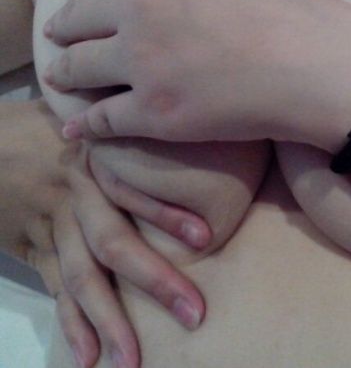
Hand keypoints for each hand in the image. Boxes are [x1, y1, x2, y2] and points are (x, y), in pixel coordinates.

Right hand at [0, 100, 210, 367]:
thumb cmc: (51, 127)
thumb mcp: (88, 119)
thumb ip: (126, 134)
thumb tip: (178, 130)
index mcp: (94, 161)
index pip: (130, 188)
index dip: (164, 212)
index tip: (205, 237)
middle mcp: (74, 195)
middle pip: (113, 241)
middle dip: (154, 279)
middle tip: (194, 313)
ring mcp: (51, 225)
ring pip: (81, 275)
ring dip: (108, 318)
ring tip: (132, 358)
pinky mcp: (32, 247)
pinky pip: (55, 287)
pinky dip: (71, 321)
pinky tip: (89, 354)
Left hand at [43, 0, 350, 148]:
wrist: (322, 65)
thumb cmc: (294, 17)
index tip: (78, 6)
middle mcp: (142, 8)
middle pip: (78, 19)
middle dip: (65, 33)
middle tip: (62, 46)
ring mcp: (144, 62)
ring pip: (78, 69)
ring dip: (66, 76)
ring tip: (64, 84)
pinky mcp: (155, 113)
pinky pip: (102, 120)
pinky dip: (86, 127)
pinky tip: (79, 133)